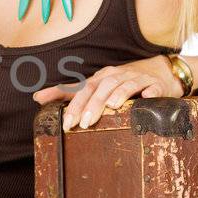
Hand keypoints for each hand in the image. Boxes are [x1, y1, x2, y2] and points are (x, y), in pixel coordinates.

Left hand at [31, 56, 182, 130]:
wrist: (160, 73)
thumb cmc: (123, 83)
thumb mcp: (96, 87)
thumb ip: (70, 93)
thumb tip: (37, 97)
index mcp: (101, 78)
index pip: (83, 89)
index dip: (70, 101)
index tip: (58, 116)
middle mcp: (117, 76)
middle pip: (101, 88)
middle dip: (91, 105)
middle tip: (82, 123)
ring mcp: (137, 79)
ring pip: (125, 85)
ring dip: (117, 95)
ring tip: (109, 108)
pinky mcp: (155, 85)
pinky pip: (152, 88)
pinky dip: (149, 92)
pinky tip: (145, 99)